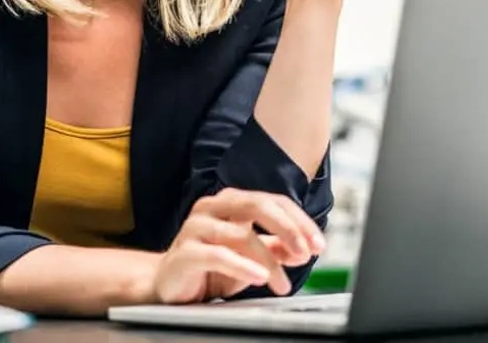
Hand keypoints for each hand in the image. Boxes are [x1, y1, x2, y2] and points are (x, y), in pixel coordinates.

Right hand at [151, 188, 325, 304]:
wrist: (169, 285)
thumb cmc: (210, 267)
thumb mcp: (250, 257)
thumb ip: (275, 249)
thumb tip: (303, 248)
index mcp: (230, 202)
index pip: (271, 201)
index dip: (298, 221)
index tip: (318, 244)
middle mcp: (212, 207)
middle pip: (257, 206)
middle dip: (288, 228)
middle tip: (307, 252)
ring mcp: (196, 226)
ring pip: (241, 234)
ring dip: (269, 261)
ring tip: (283, 284)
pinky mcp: (185, 252)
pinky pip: (218, 255)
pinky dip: (242, 266)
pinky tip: (258, 277)